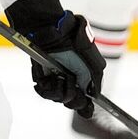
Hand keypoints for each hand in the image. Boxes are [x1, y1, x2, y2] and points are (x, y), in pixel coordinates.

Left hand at [6, 0, 104, 116]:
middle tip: (72, 85)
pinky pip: (45, 92)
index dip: (87, 108)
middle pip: (74, 103)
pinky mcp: (41, 77)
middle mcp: (70, 80)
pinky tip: (49, 77)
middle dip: (75, 99)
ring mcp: (55, 79)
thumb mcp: (90, 54)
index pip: (86, 99)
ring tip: (60, 75)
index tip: (87, 110)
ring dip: (61, 89)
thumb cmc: (72, 36)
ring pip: (59, 99)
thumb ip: (95, 76)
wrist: (50, 28)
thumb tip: (95, 95)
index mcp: (83, 76)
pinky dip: (48, 87)